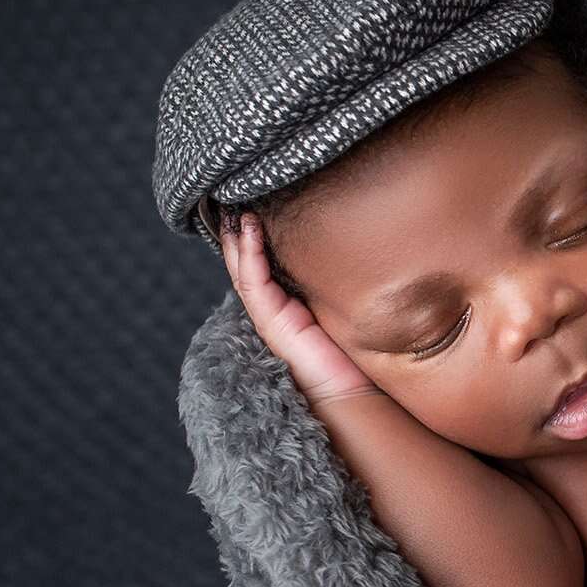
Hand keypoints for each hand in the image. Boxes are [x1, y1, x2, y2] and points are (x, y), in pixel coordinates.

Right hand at [214, 203, 381, 406]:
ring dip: (238, 236)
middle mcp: (273, 307)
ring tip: (237, 207)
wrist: (353, 390)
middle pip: (245, 261)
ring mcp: (268, 314)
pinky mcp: (271, 321)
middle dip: (237, 230)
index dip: (253, 234)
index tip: (254, 202)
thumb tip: (353, 244)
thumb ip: (335, 280)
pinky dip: (250, 253)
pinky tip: (250, 229)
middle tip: (233, 196)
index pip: (262, 262)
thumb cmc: (352, 352)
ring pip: (243, 268)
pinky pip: (253, 281)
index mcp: (286, 302)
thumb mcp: (342, 305)